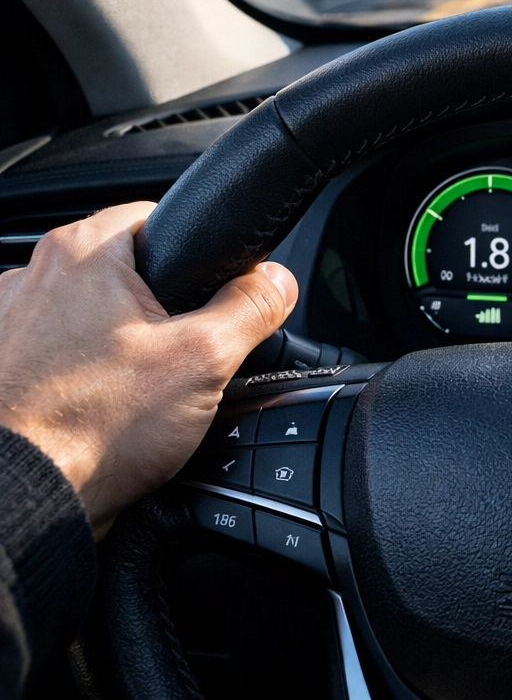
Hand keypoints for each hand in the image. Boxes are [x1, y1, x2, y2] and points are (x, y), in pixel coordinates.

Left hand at [0, 203, 296, 536]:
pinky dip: (84, 379)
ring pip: (93, 320)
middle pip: (127, 275)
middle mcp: (31, 277)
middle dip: (162, 312)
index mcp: (80, 252)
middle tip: (185, 358)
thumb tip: (276, 282)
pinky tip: (104, 413)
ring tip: (140, 395)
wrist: (21, 499)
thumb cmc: (90, 427)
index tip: (216, 294)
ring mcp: (6, 324)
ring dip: (121, 348)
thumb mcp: (204, 359)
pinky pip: (62, 358)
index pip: (159, 219)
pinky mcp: (2, 369)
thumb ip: (251, 308)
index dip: (201, 257)